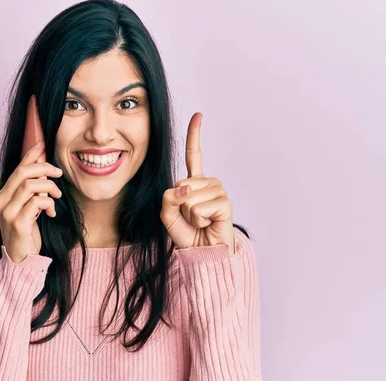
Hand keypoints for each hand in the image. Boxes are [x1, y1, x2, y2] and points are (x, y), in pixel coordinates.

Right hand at [0, 141, 62, 262]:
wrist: (21, 259)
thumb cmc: (27, 233)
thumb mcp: (29, 208)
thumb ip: (33, 190)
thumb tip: (45, 168)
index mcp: (3, 195)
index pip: (18, 168)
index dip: (31, 154)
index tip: (43, 144)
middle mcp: (1, 201)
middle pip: (23, 172)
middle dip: (44, 168)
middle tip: (59, 174)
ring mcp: (8, 212)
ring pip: (31, 185)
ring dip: (49, 188)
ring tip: (56, 198)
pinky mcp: (18, 223)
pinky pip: (36, 202)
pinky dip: (48, 203)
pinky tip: (51, 212)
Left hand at [160, 112, 234, 254]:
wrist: (202, 253)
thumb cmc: (188, 234)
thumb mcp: (168, 215)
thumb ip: (168, 198)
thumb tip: (183, 189)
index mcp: (195, 183)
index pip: (195, 155)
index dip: (195, 135)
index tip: (199, 115)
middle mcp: (209, 184)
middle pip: (181, 183)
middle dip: (179, 205)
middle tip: (191, 218)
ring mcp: (219, 191)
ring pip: (189, 196)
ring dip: (189, 214)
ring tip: (200, 222)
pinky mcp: (225, 203)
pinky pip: (199, 206)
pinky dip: (198, 219)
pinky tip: (207, 224)